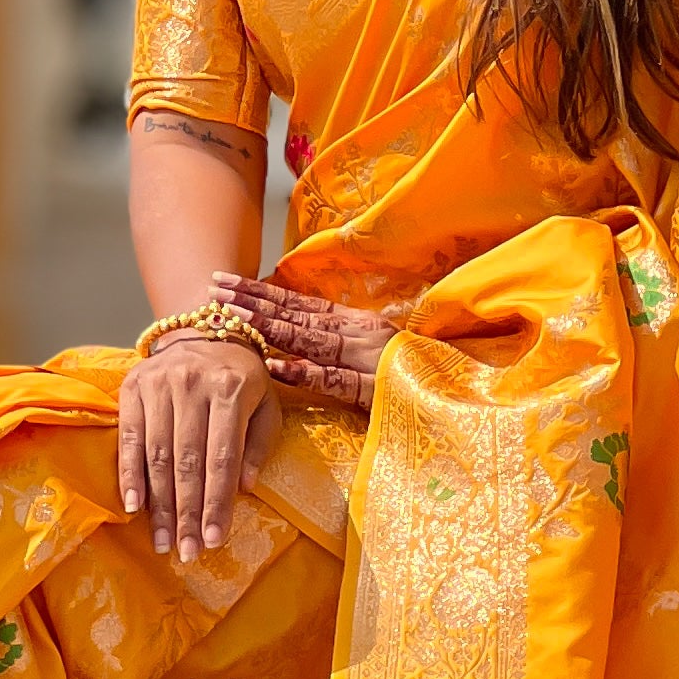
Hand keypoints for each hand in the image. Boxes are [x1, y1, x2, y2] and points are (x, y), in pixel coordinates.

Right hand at [116, 336, 276, 562]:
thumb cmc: (242, 379)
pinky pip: (129, 439)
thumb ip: (259, 445)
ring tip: (162, 542)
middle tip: (186, 552)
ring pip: (157, 456)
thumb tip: (245, 489)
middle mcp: (192, 385)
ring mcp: (159, 384)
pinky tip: (133, 508)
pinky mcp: (132, 387)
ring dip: (158, 505)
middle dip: (186, 513)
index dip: (217, 502)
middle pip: (188, 462)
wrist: (203, 331)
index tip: (214, 540)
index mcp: (231, 389)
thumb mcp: (266, 404)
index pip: (222, 457)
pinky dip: (129, 476)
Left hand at [210, 271, 400, 414]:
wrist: (466, 394)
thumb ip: (339, 348)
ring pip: (312, 340)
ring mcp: (369, 359)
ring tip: (233, 319)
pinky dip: (306, 373)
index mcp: (357, 325)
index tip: (224, 284)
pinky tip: (277, 367)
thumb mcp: (377, 356)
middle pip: (297, 316)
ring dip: (270, 328)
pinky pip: (336, 380)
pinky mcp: (379, 390)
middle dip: (252, 303)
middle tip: (212, 290)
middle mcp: (360, 334)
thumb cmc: (419, 378)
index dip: (261, 293)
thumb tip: (292, 347)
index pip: (300, 305)